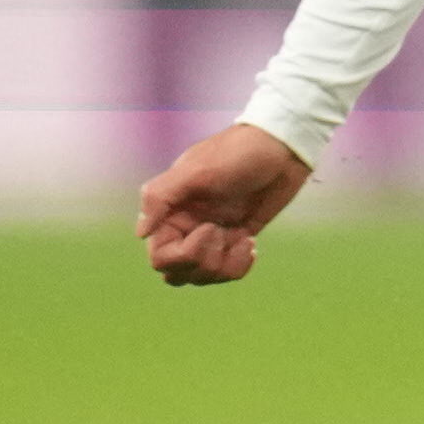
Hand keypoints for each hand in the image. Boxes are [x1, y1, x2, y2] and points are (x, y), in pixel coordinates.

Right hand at [137, 122, 314, 284]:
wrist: (282, 147)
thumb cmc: (237, 152)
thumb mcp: (196, 170)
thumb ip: (160, 197)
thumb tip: (141, 233)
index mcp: (170, 211)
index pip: (160, 257)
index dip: (184, 255)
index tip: (210, 229)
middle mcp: (186, 226)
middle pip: (179, 273)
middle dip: (204, 264)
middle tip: (226, 235)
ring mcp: (211, 235)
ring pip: (203, 276)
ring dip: (225, 267)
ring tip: (245, 241)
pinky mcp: (235, 239)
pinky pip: (227, 271)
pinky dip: (239, 266)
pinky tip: (251, 245)